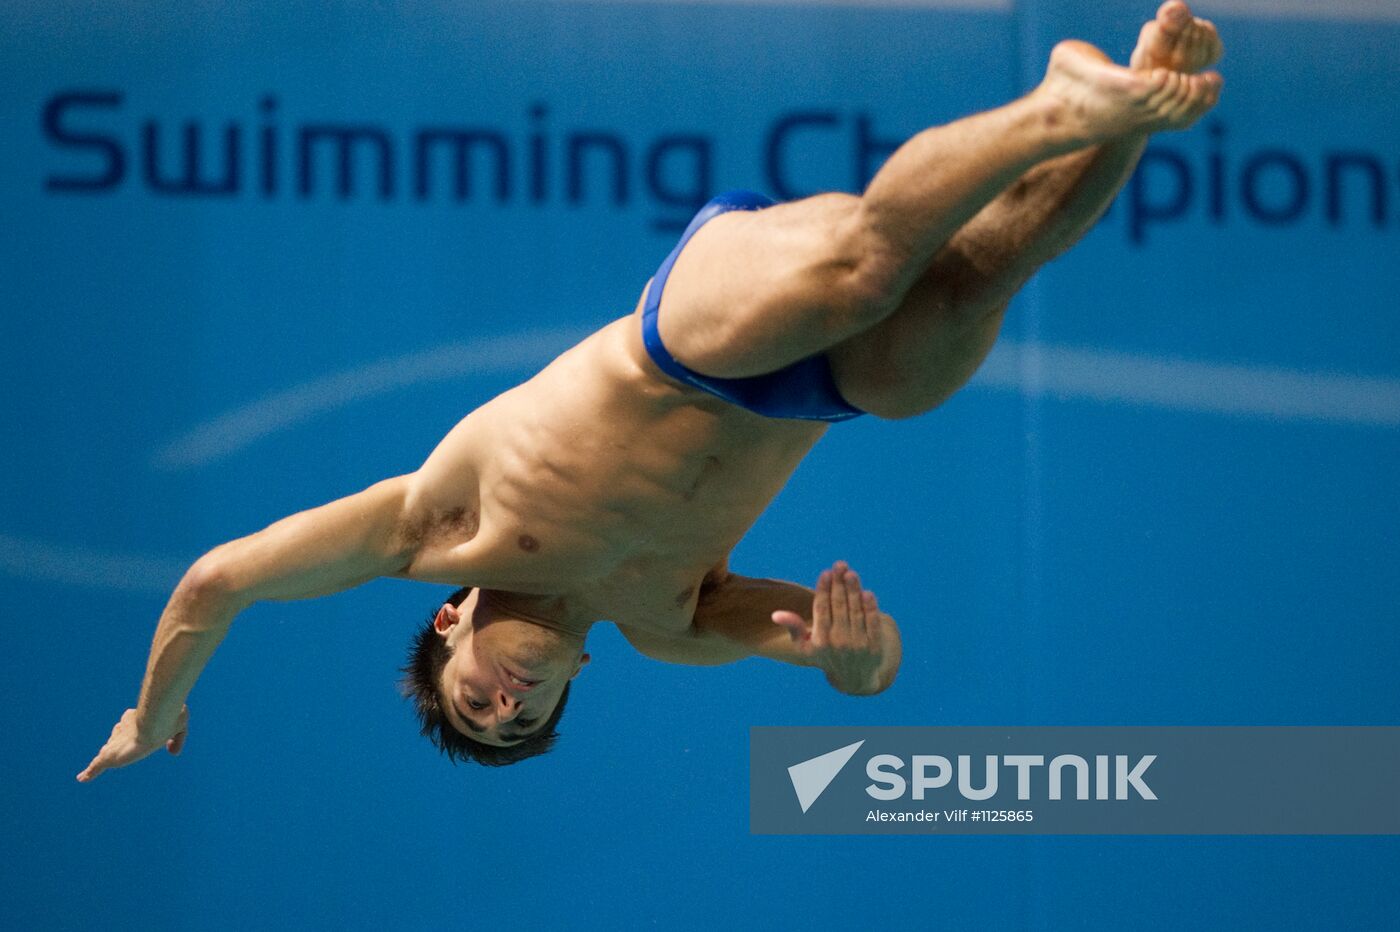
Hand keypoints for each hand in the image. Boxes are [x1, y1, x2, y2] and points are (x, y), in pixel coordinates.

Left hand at [76, 706, 187, 782]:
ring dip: (103, 758)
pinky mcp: (108, 756)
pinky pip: (95, 766)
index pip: (127, 725)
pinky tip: (82, 778)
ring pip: (107, 751)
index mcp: (136, 719)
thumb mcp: (179, 727)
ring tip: (93, 768)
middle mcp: (122, 729)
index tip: (131, 735)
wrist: (156, 722)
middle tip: (110, 750)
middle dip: (114, 743)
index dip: (128, 729)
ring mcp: (115, 743)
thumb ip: (178, 739)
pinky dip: (90, 772)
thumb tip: (174, 752)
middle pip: (115, 738)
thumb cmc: (168, 719)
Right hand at [772, 561, 900, 695]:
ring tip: (851, 574)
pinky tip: (867, 592)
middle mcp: (838, 642)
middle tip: (840, 565)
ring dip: (854, 590)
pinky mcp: (874, 646)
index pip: (821, 609)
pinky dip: (870, 608)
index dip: (823, 590)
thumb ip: (793, 628)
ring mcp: (857, 644)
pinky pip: (872, 622)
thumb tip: (775, 614)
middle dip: (839, 583)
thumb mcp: (805, 646)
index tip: (826, 573)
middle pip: (839, 606)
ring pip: (855, 611)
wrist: (853, 678)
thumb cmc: (825, 655)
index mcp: (820, 640)